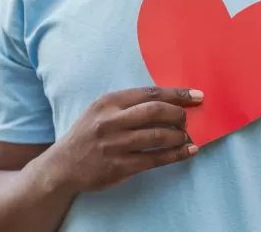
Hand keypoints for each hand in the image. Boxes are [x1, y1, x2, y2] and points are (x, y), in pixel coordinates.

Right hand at [53, 87, 203, 191]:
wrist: (64, 164)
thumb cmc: (87, 133)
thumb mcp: (100, 110)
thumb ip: (127, 104)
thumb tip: (165, 102)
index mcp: (108, 102)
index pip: (149, 93)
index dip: (176, 94)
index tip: (196, 95)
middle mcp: (111, 121)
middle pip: (155, 111)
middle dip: (178, 113)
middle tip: (186, 119)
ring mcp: (115, 145)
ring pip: (158, 136)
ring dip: (179, 135)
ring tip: (186, 136)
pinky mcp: (119, 166)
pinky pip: (155, 159)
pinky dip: (176, 155)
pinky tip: (188, 152)